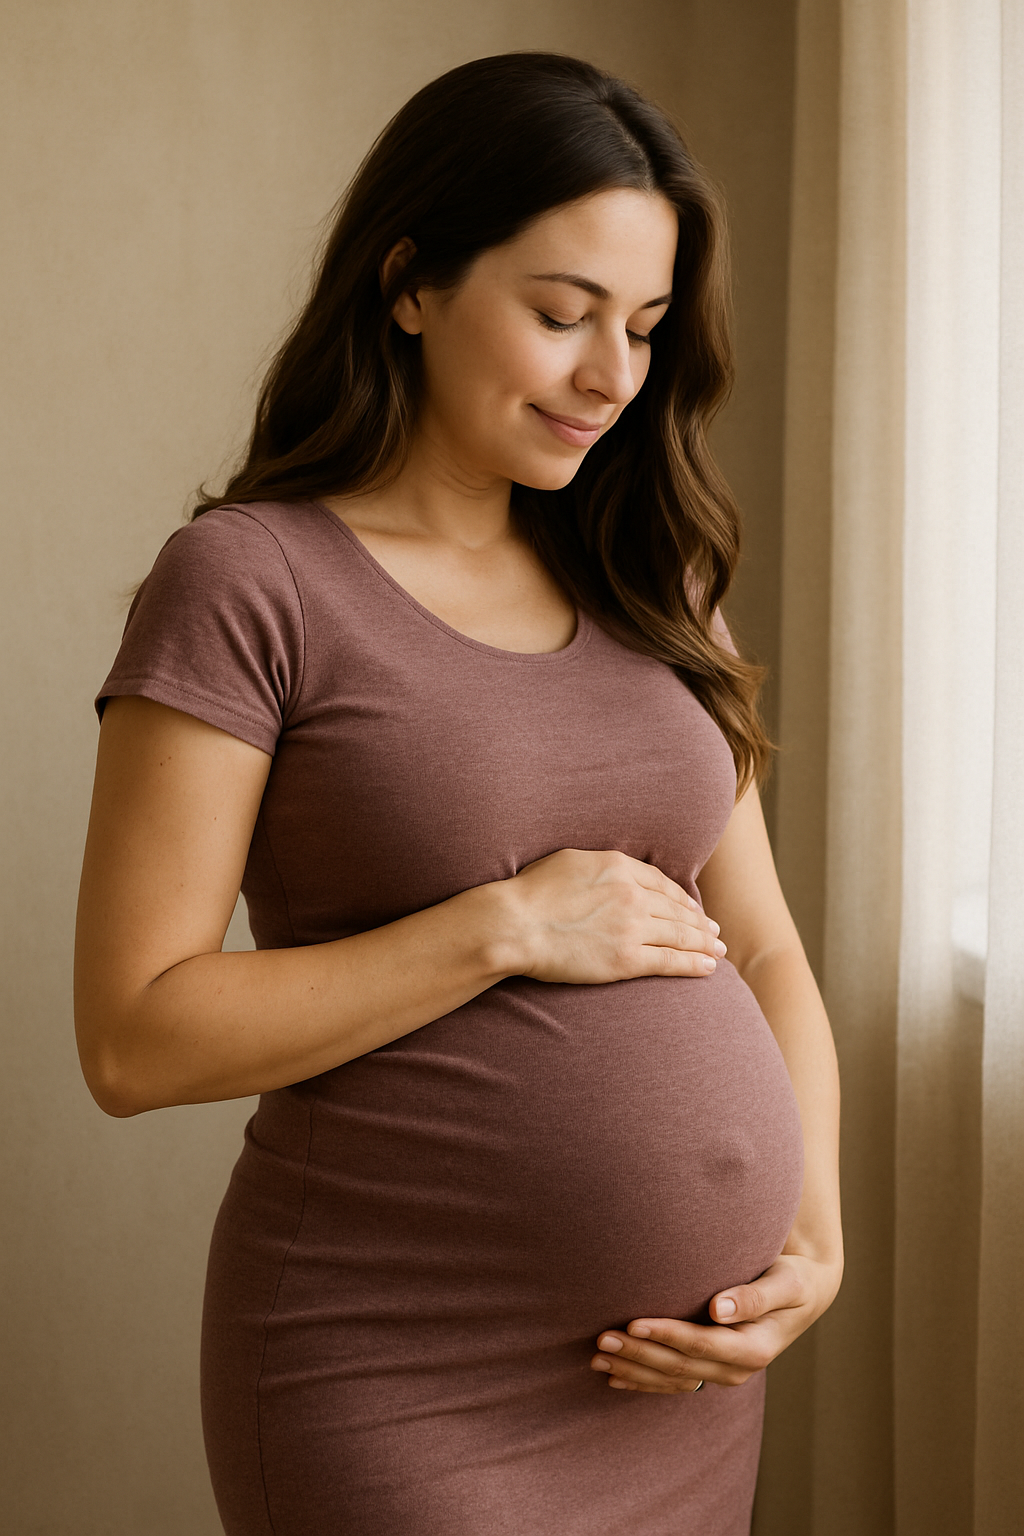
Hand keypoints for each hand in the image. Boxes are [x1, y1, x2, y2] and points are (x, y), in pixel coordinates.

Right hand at [501, 848, 725, 984]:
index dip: (682, 898)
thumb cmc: (531, 892)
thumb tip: (613, 871)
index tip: (692, 907)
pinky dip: (693, 965)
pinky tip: (708, 968)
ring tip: (718, 951)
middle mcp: (633, 895)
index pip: (662, 883)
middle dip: (700, 922)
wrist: (516, 924)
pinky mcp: (626, 959)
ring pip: (680, 935)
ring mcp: (632, 928)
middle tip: (715, 932)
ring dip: (704, 944)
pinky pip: (670, 961)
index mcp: (619, 867)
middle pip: (678, 910)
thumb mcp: (569, 861)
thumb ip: (600, 866)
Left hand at [589, 1252, 843, 1392]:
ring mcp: (723, 1373)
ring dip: (634, 1370)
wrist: (804, 1294)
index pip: (702, 1344)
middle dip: (639, 1354)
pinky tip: (614, 1378)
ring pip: (671, 1379)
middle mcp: (737, 1368)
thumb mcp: (786, 1282)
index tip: (633, 1323)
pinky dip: (643, 1382)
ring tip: (597, 1358)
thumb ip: (754, 1295)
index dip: (667, 1335)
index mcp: (755, 1347)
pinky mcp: (712, 1370)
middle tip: (601, 1339)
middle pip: (679, 1366)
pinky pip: (674, 1383)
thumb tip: (718, 1308)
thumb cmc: (792, 1278)